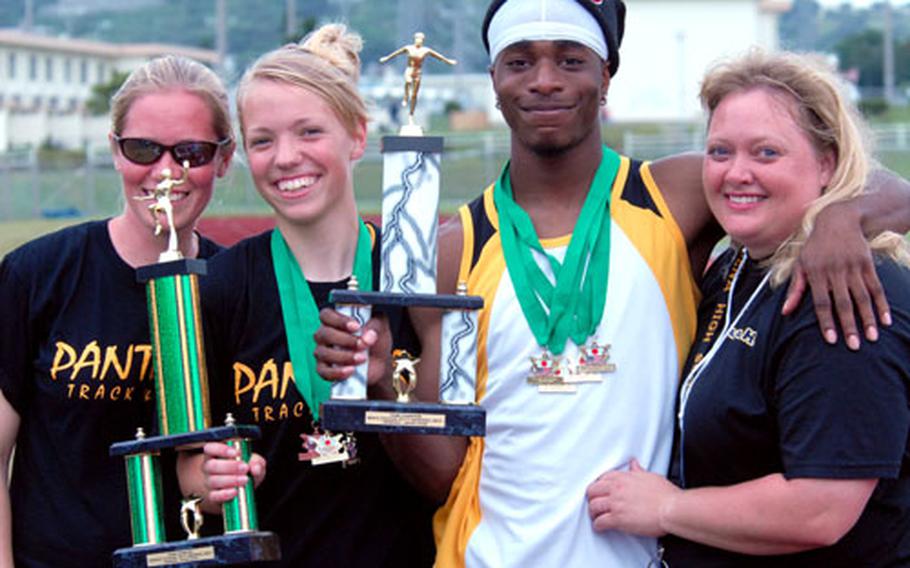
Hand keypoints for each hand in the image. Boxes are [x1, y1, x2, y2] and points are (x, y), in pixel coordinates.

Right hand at [200, 442, 265, 503]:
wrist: (241, 489)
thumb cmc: (245, 470)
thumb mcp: (253, 462)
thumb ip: (256, 462)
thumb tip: (256, 468)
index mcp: (215, 454)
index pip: (210, 448)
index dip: (221, 450)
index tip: (237, 453)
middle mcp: (208, 467)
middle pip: (212, 465)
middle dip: (230, 466)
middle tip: (245, 468)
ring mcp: (208, 482)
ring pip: (213, 481)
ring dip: (230, 480)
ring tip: (245, 479)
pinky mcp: (212, 496)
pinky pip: (214, 496)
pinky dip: (225, 494)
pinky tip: (235, 491)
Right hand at [314, 308, 390, 386]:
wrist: (378, 362)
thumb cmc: (374, 339)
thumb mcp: (380, 327)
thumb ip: (375, 327)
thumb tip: (368, 336)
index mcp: (335, 320)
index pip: (326, 315)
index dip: (339, 320)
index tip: (356, 326)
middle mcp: (325, 335)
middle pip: (323, 334)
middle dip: (344, 340)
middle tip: (362, 344)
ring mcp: (323, 352)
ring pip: (323, 353)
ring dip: (344, 356)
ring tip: (362, 358)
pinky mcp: (325, 369)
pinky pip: (324, 372)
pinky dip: (337, 372)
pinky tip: (351, 370)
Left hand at [586, 459, 677, 537]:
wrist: (671, 508)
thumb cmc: (665, 495)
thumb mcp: (650, 476)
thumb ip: (638, 471)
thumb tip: (634, 464)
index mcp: (623, 477)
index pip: (602, 478)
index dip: (599, 486)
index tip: (600, 491)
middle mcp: (616, 488)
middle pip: (592, 491)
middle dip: (591, 498)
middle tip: (594, 503)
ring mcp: (616, 504)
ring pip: (593, 507)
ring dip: (593, 513)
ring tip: (595, 516)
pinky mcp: (618, 519)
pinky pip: (600, 522)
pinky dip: (597, 526)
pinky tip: (599, 527)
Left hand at [782, 200, 888, 350]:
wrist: (838, 220)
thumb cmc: (815, 247)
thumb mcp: (801, 264)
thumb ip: (795, 288)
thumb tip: (785, 312)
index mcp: (816, 273)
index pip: (821, 302)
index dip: (826, 321)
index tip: (831, 340)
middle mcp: (834, 271)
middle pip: (842, 303)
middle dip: (848, 325)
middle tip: (854, 346)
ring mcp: (853, 267)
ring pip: (862, 297)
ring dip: (867, 318)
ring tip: (871, 338)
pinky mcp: (867, 264)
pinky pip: (876, 287)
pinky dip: (882, 304)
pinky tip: (886, 320)